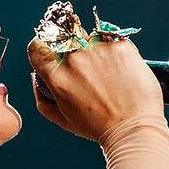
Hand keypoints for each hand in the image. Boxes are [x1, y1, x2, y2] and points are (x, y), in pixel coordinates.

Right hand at [27, 34, 164, 141]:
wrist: (133, 129)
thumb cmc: (99, 126)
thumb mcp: (63, 119)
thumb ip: (42, 97)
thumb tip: (35, 76)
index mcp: (57, 75)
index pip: (38, 46)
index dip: (43, 47)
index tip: (51, 52)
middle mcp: (75, 59)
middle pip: (67, 40)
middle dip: (74, 51)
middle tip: (90, 71)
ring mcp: (98, 50)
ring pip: (92, 40)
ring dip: (98, 52)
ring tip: (110, 76)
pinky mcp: (121, 47)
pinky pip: (115, 42)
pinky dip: (119, 55)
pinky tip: (124, 73)